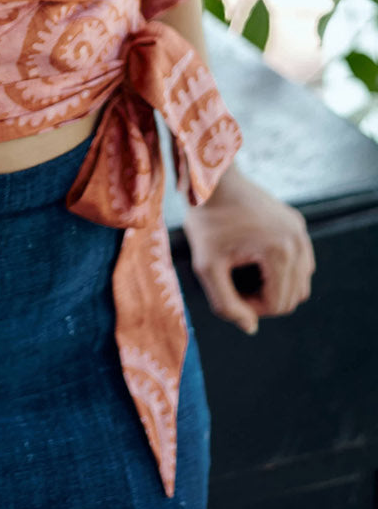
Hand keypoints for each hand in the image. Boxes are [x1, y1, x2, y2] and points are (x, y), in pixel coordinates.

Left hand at [181, 164, 314, 335]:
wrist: (213, 180)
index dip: (252, 309)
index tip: (229, 292)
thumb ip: (225, 304)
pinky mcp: (297, 223)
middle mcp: (298, 242)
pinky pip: (301, 261)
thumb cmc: (206, 220)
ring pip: (301, 282)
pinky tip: (257, 262)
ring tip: (245, 274)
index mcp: (280, 253)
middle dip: (265, 300)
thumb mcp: (206, 266)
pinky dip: (284, 271)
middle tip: (235, 285)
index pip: (277, 305)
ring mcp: (301, 231)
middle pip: (293, 297)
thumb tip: (250, 328)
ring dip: (276, 287)